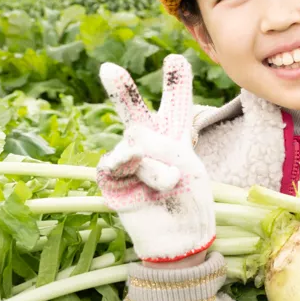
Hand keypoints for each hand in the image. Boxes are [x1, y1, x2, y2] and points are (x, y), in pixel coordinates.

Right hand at [97, 55, 214, 263]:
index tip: (175, 59)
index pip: (176, 106)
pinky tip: (148, 183)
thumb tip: (130, 143)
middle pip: (135, 110)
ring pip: (137, 140)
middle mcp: (149, 144)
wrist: (179, 241)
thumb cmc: (191, 205)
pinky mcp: (112, 178)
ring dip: (158, 162)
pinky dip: (139, 170)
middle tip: (108, 68)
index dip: (176, 83)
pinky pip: (121, 162)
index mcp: (175, 138)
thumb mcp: (189, 168)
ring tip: (170, 183)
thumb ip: (161, 146)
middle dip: (122, 89)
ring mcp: (128, 160)